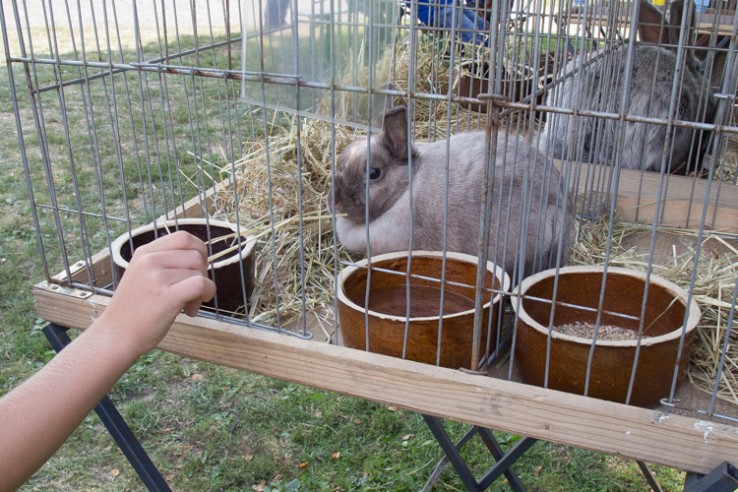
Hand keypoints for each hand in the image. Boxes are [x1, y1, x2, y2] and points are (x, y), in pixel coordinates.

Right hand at [99, 230, 216, 356]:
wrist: (116, 336)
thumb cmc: (134, 309)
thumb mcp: (143, 275)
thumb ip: (165, 263)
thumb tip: (200, 258)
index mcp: (144, 252)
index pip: (183, 237)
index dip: (198, 251)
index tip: (195, 270)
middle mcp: (149, 260)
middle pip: (196, 254)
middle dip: (202, 273)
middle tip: (192, 292)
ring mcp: (156, 277)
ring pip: (199, 272)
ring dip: (202, 290)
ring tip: (187, 305)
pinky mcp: (165, 296)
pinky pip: (201, 284)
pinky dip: (206, 294)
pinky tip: (192, 308)